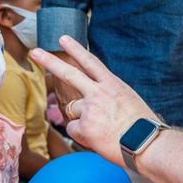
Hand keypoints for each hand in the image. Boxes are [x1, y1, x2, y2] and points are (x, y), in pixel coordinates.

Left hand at [31, 36, 158, 166]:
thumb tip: (93, 103)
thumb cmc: (142, 127)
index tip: (64, 38)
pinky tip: (98, 139)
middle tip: (34, 52)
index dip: (76, 49)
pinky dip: (82, 136)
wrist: (147, 143)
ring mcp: (90, 109)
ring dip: (81, 120)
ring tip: (102, 129)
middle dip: (49, 61)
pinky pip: (74, 130)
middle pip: (69, 74)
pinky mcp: (85, 127)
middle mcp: (99, 93)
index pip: (90, 62)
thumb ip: (108, 96)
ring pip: (72, 110)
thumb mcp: (128, 100)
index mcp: (112, 84)